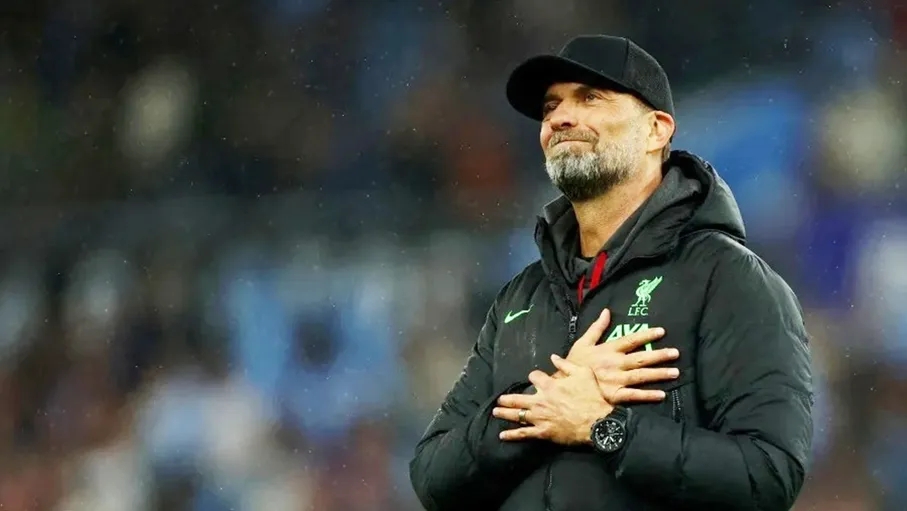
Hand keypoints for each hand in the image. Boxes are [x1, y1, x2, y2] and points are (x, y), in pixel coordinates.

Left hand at [493, 356, 609, 444]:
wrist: (598, 423)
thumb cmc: (592, 398)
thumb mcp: (583, 374)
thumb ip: (566, 365)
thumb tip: (553, 357)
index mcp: (550, 385)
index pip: (534, 377)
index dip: (533, 376)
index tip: (534, 378)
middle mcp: (541, 400)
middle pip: (518, 398)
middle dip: (507, 398)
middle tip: (500, 399)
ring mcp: (540, 417)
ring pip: (517, 415)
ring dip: (504, 413)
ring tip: (496, 412)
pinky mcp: (543, 432)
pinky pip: (523, 433)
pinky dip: (512, 435)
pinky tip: (502, 435)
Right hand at [556, 308, 679, 403]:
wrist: (563, 386)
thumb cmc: (574, 364)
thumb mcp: (583, 342)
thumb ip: (596, 328)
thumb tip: (606, 311)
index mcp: (608, 350)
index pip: (630, 340)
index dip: (646, 335)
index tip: (662, 331)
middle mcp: (615, 364)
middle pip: (641, 358)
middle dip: (660, 355)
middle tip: (676, 353)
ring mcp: (616, 380)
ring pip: (641, 376)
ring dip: (659, 374)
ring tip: (675, 372)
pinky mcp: (614, 396)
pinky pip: (634, 395)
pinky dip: (648, 395)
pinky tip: (662, 394)